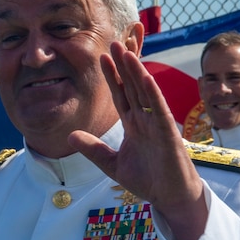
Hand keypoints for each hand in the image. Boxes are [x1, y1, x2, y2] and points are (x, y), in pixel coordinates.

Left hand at [68, 40, 207, 239]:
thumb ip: (93, 149)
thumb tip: (70, 135)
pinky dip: (153, 94)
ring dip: (136, 72)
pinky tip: (145, 79)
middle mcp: (146, 119)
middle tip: (113, 42)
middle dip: (123, 65)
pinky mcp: (168, 134)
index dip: (111, 76)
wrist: (170, 198)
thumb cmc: (147, 180)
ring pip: (145, 93)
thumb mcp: (111, 164)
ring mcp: (157, 124)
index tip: (100, 57)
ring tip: (126, 53)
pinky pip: (159, 111)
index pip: (121, 94)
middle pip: (133, 87)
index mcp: (134, 124)